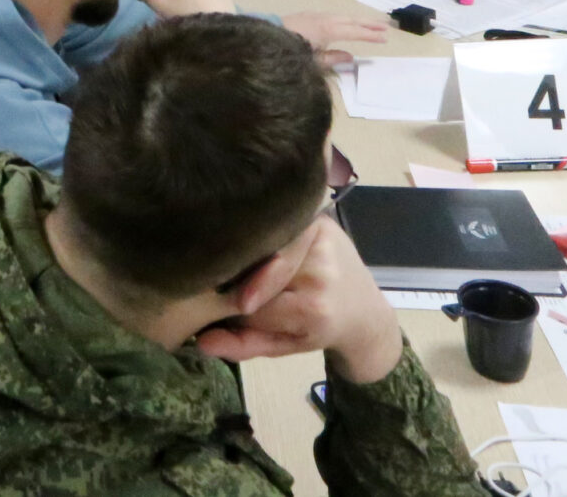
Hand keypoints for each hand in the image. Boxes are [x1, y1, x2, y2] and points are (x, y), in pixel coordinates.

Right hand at [198, 216, 404, 383]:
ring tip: (243, 266)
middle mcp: (320, 272)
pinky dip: (261, 236)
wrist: (364, 310)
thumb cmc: (317, 331)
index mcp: (313, 309)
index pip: (250, 307)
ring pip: (261, 246)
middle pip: (253, 271)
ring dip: (248, 257)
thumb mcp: (283, 347)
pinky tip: (256, 243)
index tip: (228, 313)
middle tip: (226, 285)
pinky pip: (274, 226)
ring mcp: (321, 241)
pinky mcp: (318, 219)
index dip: (234, 311)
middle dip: (236, 280)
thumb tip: (202, 342)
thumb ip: (244, 346)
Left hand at [282, 11, 389, 53]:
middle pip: (351, 20)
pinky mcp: (308, 15)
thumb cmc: (291, 52)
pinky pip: (332, 15)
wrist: (267, 38)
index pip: (355, 32)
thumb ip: (334, 58)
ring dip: (357, 20)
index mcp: (328, 29)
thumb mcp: (314, 61)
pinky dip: (344, 19)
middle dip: (369, 23)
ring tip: (370, 24)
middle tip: (386, 27)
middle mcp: (324, 19)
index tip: (385, 38)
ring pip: (342, 16)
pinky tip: (345, 23)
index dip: (370, 35)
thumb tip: (351, 57)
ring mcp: (315, 15)